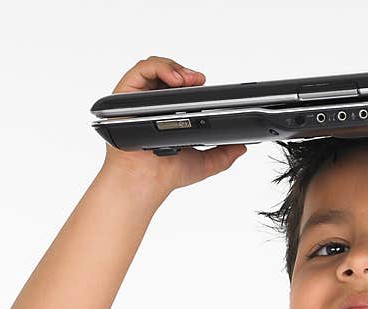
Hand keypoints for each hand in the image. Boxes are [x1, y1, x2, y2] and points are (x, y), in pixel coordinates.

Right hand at [100, 56, 248, 192]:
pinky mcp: (125, 95)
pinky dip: (160, 67)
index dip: (195, 84)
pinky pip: (141, 69)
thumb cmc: (166, 174)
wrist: (146, 182)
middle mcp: (153, 105)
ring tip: (189, 81)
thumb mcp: (204, 163)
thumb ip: (224, 155)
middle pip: (168, 73)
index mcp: (169, 115)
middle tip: (200, 82)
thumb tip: (242, 146)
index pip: (181, 89)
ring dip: (176, 68)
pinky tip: (175, 80)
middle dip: (187, 73)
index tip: (211, 90)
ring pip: (155, 67)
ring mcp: (138, 99)